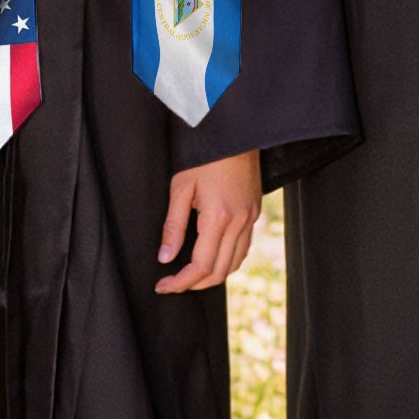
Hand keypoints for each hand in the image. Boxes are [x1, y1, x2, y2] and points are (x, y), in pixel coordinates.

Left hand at [155, 149, 262, 293]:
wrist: (235, 132)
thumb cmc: (206, 155)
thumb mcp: (181, 187)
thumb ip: (173, 226)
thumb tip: (165, 257)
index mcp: (218, 217)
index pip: (200, 266)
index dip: (180, 282)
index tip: (163, 285)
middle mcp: (239, 221)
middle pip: (219, 271)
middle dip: (195, 284)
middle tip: (174, 283)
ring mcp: (250, 217)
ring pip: (235, 262)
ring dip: (213, 275)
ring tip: (191, 275)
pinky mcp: (255, 211)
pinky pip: (244, 247)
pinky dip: (228, 260)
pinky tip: (213, 256)